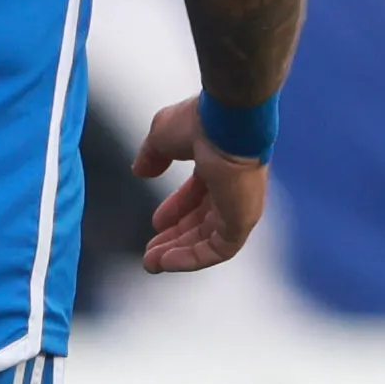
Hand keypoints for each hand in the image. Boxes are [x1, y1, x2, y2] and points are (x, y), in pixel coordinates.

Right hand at [134, 96, 271, 271]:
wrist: (228, 122)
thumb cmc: (202, 121)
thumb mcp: (163, 136)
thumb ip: (152, 155)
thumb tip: (141, 170)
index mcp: (220, 163)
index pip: (200, 194)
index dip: (177, 210)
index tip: (156, 223)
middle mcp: (234, 185)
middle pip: (204, 220)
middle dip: (175, 237)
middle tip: (151, 252)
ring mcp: (240, 204)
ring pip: (209, 238)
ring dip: (179, 253)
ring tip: (153, 263)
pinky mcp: (243, 220)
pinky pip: (218, 249)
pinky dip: (192, 258)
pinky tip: (167, 262)